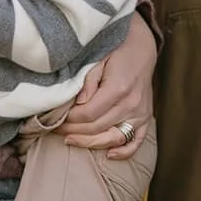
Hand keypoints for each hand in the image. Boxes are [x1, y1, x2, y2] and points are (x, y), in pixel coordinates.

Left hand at [57, 17, 155, 159]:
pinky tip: (108, 155)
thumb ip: (88, 81)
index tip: (55, 118)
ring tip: (70, 140)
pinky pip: (136, 141)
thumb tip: (77, 104)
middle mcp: (131, 104)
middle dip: (72, 131)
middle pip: (97, 128)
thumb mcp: (98, 58)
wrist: (142, 46)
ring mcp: (140, 113)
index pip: (87, 114)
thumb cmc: (116, 49)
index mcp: (118, 88)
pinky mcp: (146, 118)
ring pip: (112, 138)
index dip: (69, 120)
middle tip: (54, 129)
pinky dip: (123, 152)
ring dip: (89, 142)